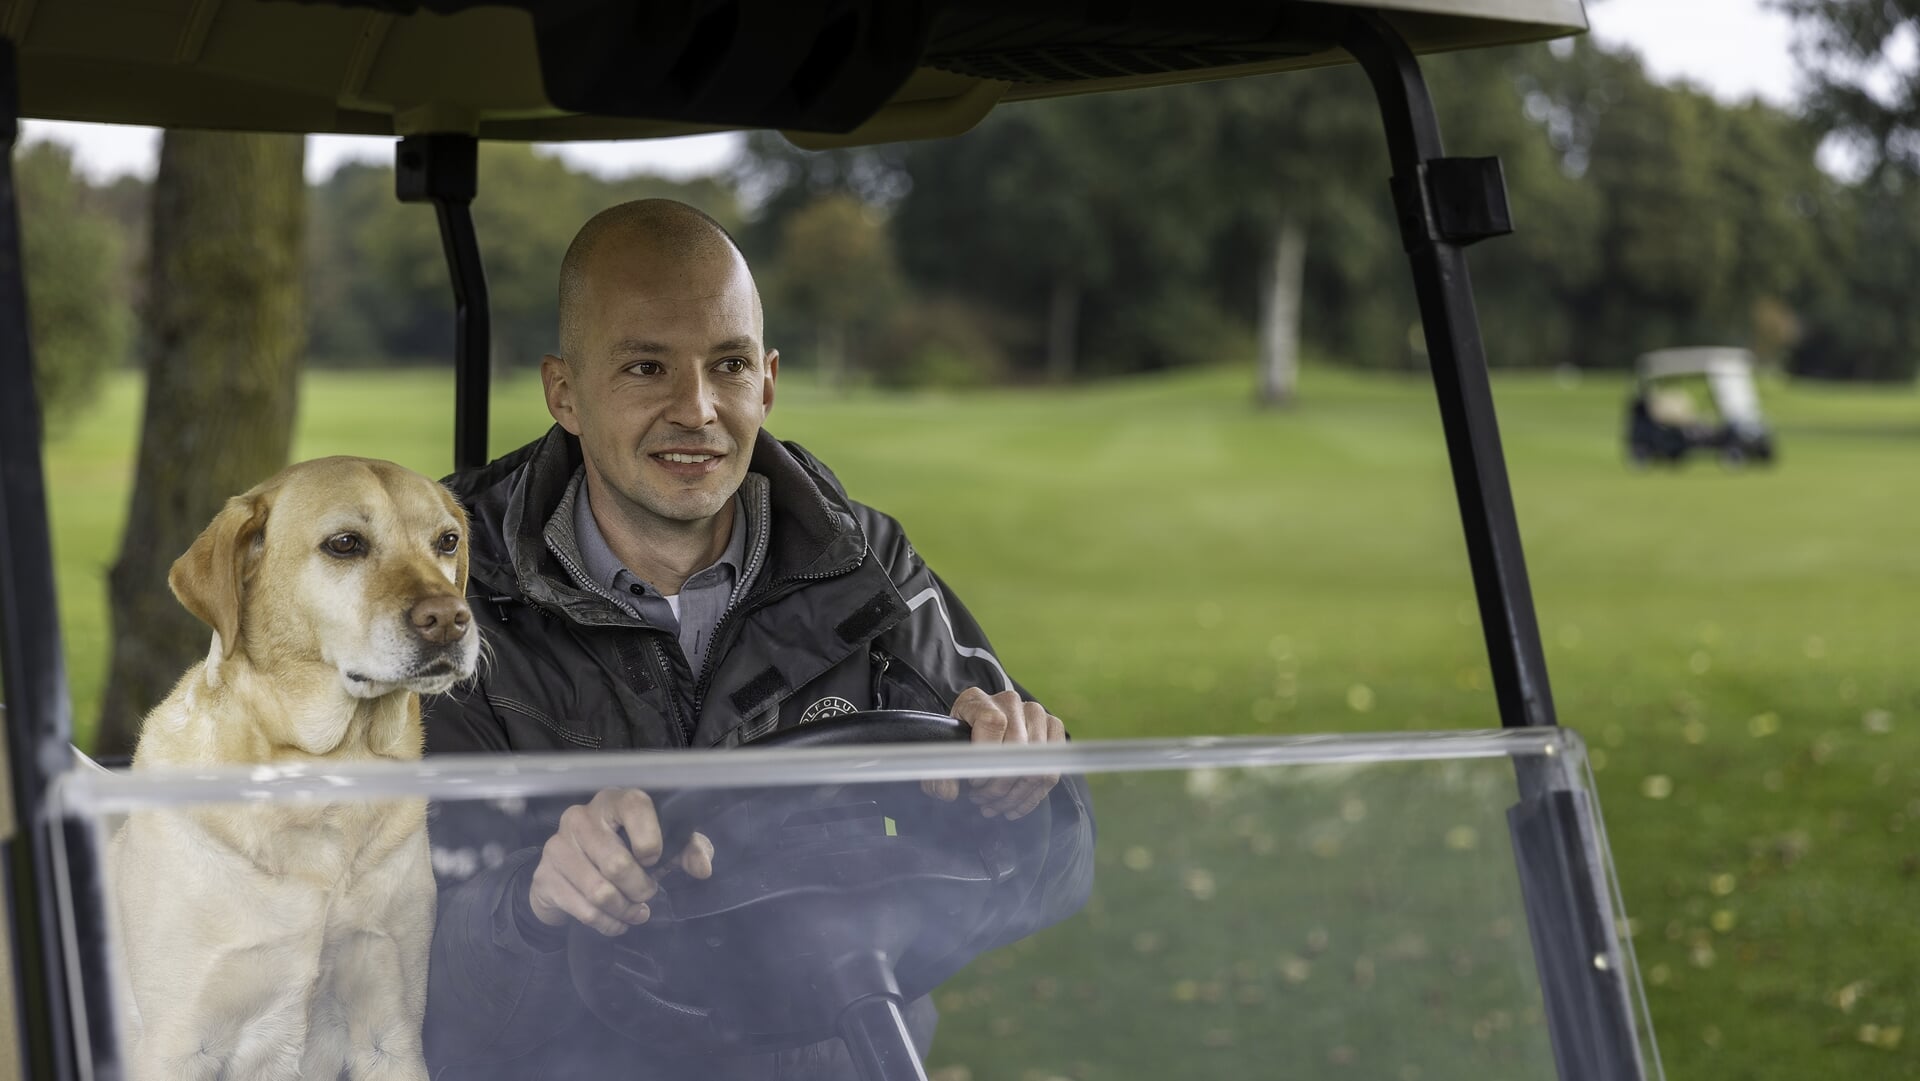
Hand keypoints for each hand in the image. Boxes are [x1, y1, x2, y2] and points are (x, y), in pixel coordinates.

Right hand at [528, 787, 714, 935]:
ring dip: (625, 910)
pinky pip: (583, 911)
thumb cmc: (625, 851)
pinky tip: (616, 921)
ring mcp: (557, 847)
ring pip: (600, 892)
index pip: (635, 806)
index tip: (656, 859)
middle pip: (617, 864)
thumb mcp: (663, 846)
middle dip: (640, 888)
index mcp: (613, 801)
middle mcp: (580, 818)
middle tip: (647, 894)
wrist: (569, 873)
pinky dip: (607, 923)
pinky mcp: (544, 877)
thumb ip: (688, 850)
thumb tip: (702, 868)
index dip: (651, 839)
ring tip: (635, 911)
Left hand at [922, 687, 1065, 819]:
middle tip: (982, 801)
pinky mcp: (1053, 727)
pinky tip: (1014, 806)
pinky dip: (1033, 795)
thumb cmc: (960, 742)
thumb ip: (940, 773)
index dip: (985, 758)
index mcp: (977, 700)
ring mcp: (1035, 712)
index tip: (973, 782)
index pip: (992, 723)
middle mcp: (1009, 701)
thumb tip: (948, 793)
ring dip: (1015, 794)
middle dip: (999, 785)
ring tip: (996, 806)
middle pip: (1016, 746)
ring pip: (1035, 762)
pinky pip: (1052, 768)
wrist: (980, 729)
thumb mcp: (944, 753)